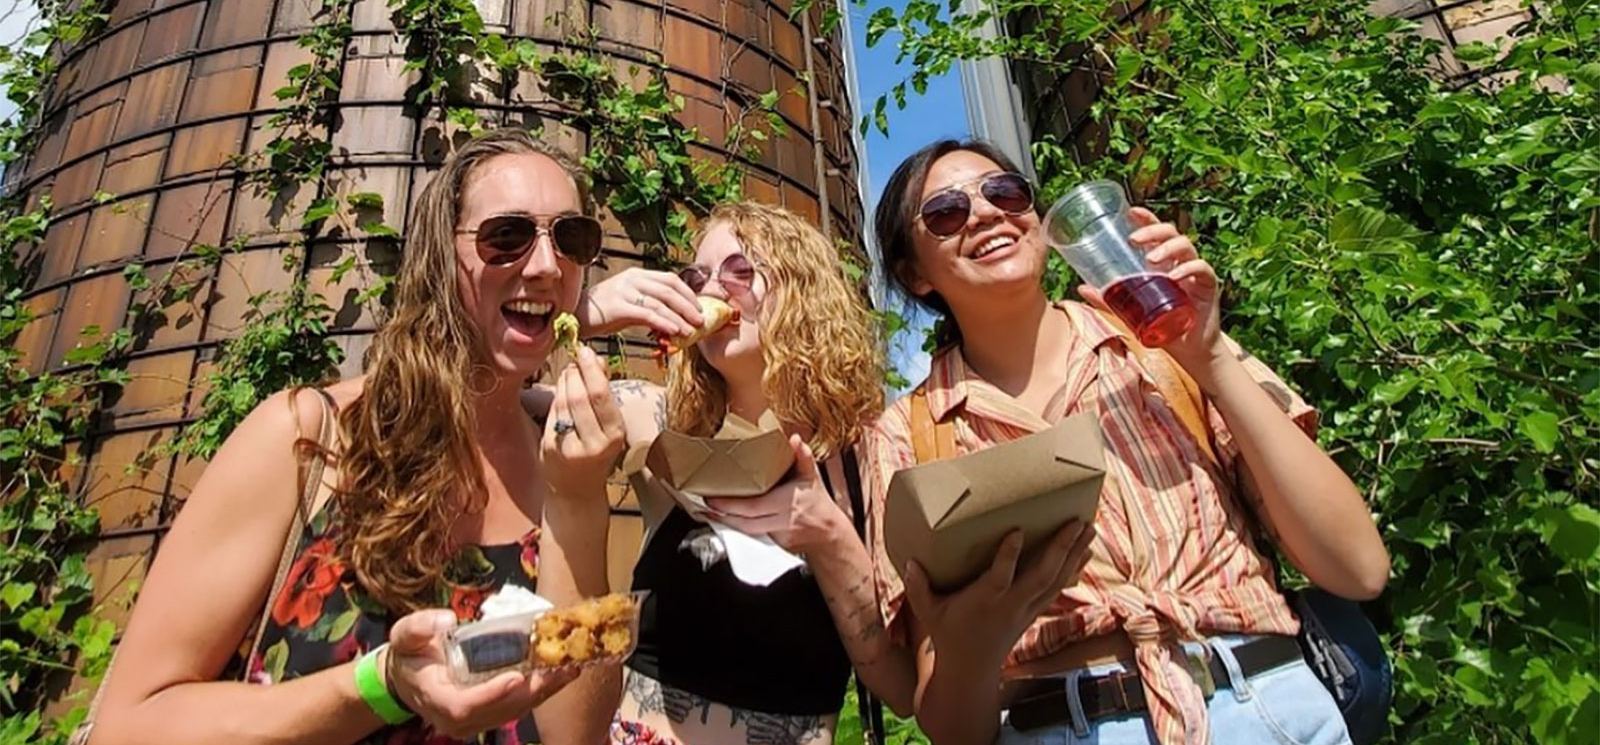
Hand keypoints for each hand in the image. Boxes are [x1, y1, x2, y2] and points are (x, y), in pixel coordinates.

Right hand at [385, 609, 579, 737]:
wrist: (408, 678)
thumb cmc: (409, 655)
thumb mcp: (404, 635)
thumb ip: (419, 626)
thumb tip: (446, 619)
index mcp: (436, 698)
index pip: (464, 706)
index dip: (491, 694)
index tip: (514, 677)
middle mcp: (457, 718)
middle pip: (500, 709)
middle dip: (532, 689)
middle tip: (560, 666)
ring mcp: (476, 721)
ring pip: (515, 710)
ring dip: (545, 689)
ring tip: (570, 666)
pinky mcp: (491, 715)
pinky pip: (519, 705)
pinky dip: (543, 689)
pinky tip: (562, 671)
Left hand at [541, 347, 626, 498]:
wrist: (577, 490)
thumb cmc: (597, 452)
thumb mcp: (609, 426)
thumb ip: (604, 394)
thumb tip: (596, 359)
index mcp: (614, 436)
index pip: (601, 396)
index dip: (591, 369)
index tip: (586, 350)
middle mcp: (593, 444)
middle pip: (580, 396)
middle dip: (576, 371)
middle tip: (576, 357)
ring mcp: (569, 447)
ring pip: (563, 402)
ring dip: (565, 380)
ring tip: (569, 371)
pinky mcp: (550, 448)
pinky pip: (552, 413)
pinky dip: (556, 395)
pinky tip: (561, 390)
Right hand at [576, 267, 703, 338]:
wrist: (575, 316)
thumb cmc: (604, 312)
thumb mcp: (630, 303)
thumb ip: (651, 306)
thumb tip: (676, 319)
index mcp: (637, 275)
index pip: (670, 279)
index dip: (688, 293)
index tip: (699, 308)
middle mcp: (632, 279)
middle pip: (669, 289)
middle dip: (688, 306)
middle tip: (701, 321)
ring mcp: (624, 291)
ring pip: (660, 303)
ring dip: (679, 317)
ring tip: (691, 331)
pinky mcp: (618, 306)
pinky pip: (647, 314)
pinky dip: (663, 322)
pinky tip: (673, 331)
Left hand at [703, 435, 850, 553]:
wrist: (827, 532)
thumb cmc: (817, 503)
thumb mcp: (811, 477)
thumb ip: (803, 457)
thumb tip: (794, 439)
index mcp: (786, 502)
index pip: (753, 506)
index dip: (731, 505)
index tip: (714, 498)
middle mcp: (779, 520)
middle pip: (744, 521)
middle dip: (722, 514)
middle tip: (705, 503)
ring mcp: (775, 534)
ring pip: (744, 531)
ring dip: (724, 522)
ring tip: (707, 512)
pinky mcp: (772, 543)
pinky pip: (750, 535)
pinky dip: (736, 528)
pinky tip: (723, 520)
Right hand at [902, 522, 1095, 671]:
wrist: (971, 670)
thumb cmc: (948, 634)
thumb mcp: (928, 612)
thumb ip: (918, 587)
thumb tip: (909, 561)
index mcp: (983, 601)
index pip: (999, 577)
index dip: (1009, 556)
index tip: (1018, 531)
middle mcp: (1010, 604)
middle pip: (1041, 576)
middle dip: (1061, 549)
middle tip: (1077, 522)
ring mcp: (1025, 609)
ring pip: (1055, 580)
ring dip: (1074, 555)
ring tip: (1089, 528)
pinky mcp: (1033, 611)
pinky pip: (1057, 588)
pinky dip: (1072, 569)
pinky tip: (1085, 551)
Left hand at [1077, 207, 1225, 374]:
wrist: (1187, 350)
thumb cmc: (1160, 325)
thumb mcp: (1130, 310)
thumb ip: (1109, 299)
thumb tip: (1081, 288)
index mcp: (1163, 261)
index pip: (1157, 232)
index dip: (1147, 219)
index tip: (1132, 211)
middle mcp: (1180, 261)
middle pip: (1171, 233)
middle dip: (1152, 231)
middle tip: (1133, 240)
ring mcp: (1195, 271)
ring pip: (1186, 246)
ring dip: (1167, 248)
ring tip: (1150, 259)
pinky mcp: (1208, 285)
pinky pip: (1201, 269)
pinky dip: (1188, 269)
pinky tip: (1174, 276)